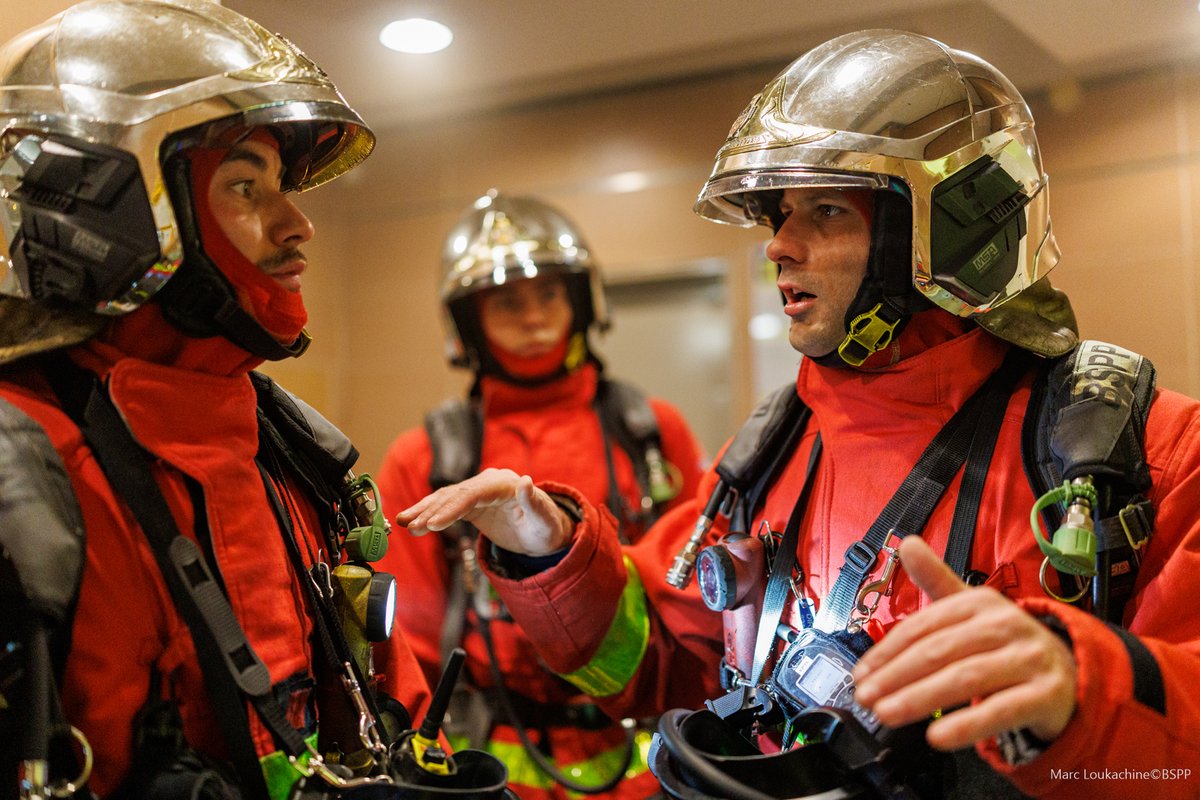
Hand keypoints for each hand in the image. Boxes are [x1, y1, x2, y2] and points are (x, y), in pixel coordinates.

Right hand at [396, 468, 574, 555]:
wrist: (543, 532)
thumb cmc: (547, 526)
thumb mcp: (545, 518)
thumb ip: (534, 501)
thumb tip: (527, 480)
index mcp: (505, 484)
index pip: (473, 494)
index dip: (452, 508)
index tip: (434, 524)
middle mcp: (488, 483)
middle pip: (455, 495)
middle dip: (431, 511)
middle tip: (411, 527)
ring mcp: (478, 492)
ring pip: (446, 498)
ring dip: (424, 511)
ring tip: (404, 523)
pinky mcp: (471, 504)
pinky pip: (446, 506)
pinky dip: (428, 514)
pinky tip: (411, 521)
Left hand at [851, 537, 1076, 749]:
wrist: (1071, 674)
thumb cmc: (1007, 643)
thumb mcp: (972, 610)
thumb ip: (936, 579)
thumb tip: (907, 543)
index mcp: (981, 602)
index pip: (923, 626)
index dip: (887, 651)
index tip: (861, 675)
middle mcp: (1006, 625)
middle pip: (940, 651)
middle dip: (896, 676)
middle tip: (865, 698)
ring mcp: (1029, 659)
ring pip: (966, 679)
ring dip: (920, 698)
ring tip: (887, 714)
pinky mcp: (1046, 694)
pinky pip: (1001, 711)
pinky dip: (967, 726)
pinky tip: (937, 737)